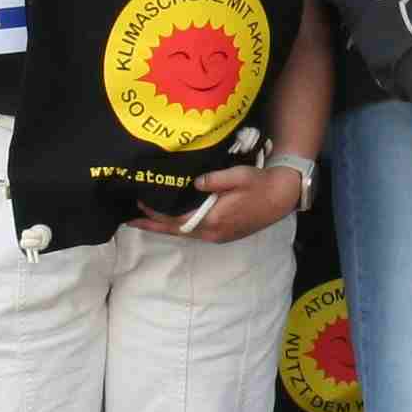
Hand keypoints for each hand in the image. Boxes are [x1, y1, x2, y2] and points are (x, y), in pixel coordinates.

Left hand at [135, 162, 302, 243]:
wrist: (282, 197)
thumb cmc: (260, 184)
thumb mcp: (239, 176)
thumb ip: (215, 179)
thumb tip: (194, 183)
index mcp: (214, 220)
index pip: (177, 220)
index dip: (156, 214)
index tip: (140, 204)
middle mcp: (212, 233)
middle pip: (175, 231)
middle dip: (152, 226)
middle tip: (129, 221)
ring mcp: (217, 236)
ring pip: (184, 233)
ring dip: (164, 226)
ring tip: (145, 219)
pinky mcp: (222, 234)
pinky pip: (193, 231)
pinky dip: (178, 226)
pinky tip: (171, 219)